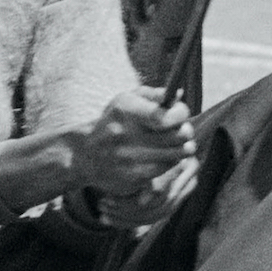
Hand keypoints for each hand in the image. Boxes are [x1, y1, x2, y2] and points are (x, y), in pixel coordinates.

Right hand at [68, 86, 196, 227]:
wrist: (85, 155)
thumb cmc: (114, 122)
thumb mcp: (126, 100)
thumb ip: (153, 95)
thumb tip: (179, 95)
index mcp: (125, 109)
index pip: (162, 115)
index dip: (180, 115)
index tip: (181, 115)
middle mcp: (125, 133)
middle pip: (176, 135)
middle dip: (186, 131)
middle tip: (185, 131)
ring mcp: (128, 157)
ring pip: (175, 154)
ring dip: (183, 149)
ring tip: (182, 145)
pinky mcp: (131, 176)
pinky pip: (164, 169)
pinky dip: (171, 162)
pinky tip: (167, 157)